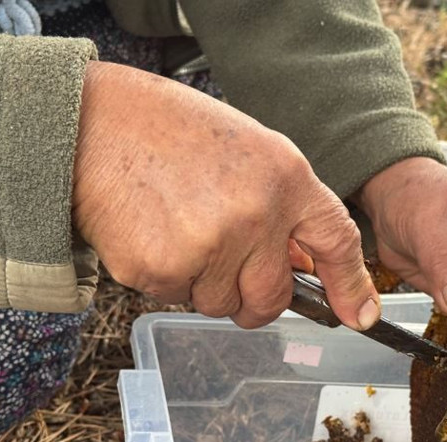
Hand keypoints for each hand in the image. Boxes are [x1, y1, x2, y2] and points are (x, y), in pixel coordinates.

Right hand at [72, 61, 378, 329]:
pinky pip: (176, 298)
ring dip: (204, 283)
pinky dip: (165, 277)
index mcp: (285, 177)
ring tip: (177, 227)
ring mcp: (209, 246)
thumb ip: (281, 206)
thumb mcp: (246, 150)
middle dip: (255, 300)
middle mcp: (255, 215)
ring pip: (220, 304)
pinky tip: (150, 232)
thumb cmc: (168, 130)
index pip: (336, 242)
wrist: (89, 120)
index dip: (349, 285)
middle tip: (228, 270)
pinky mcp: (161, 269)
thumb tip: (300, 264)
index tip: (357, 315)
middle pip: (273, 298)